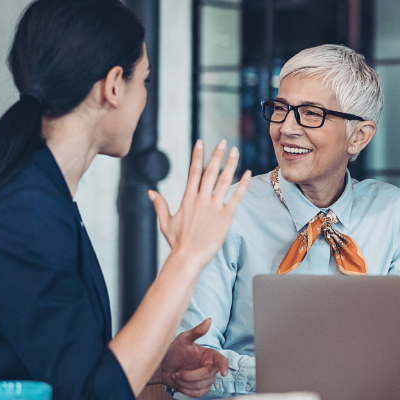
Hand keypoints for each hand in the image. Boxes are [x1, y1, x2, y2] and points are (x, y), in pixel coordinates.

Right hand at [148, 140, 251, 268]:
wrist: (188, 258)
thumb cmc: (177, 242)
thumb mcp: (165, 222)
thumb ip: (160, 204)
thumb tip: (150, 192)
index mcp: (188, 198)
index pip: (193, 172)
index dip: (197, 156)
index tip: (201, 142)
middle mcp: (201, 199)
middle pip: (210, 172)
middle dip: (216, 155)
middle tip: (223, 142)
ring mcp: (214, 207)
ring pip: (224, 181)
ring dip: (230, 164)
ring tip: (235, 151)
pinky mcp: (225, 217)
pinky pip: (236, 197)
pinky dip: (243, 184)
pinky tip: (248, 173)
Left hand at [150, 319, 227, 396]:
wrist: (162, 367)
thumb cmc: (172, 351)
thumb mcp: (183, 339)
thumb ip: (196, 331)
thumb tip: (208, 320)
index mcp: (210, 355)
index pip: (221, 361)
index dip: (224, 366)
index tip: (224, 372)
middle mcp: (210, 367)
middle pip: (208, 376)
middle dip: (190, 376)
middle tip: (177, 372)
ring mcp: (206, 379)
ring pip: (202, 386)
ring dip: (186, 383)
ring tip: (177, 376)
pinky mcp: (200, 389)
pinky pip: (198, 394)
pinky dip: (186, 390)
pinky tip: (180, 384)